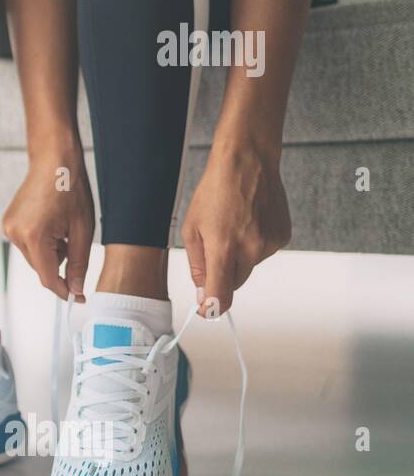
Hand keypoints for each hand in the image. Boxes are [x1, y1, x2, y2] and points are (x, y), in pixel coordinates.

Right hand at [2, 151, 95, 300]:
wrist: (54, 161)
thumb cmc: (70, 190)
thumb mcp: (82, 230)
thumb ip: (79, 263)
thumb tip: (76, 289)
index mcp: (34, 236)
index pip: (48, 277)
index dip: (65, 290)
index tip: (78, 298)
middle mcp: (15, 234)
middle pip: (40, 268)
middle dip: (60, 264)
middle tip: (73, 241)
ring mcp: (8, 228)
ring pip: (34, 257)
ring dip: (51, 252)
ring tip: (62, 228)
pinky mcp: (8, 223)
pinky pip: (27, 245)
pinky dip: (42, 242)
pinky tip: (51, 224)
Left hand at [181, 144, 290, 316]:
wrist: (247, 164)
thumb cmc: (214, 193)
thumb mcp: (192, 229)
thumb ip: (197, 265)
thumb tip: (203, 293)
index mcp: (223, 247)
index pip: (220, 294)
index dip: (211, 308)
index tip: (206, 311)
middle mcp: (250, 249)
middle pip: (235, 284)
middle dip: (222, 276)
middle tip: (214, 250)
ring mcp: (270, 244)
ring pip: (249, 267)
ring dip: (238, 257)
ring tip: (232, 226)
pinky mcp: (283, 237)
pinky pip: (263, 253)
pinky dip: (254, 245)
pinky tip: (248, 222)